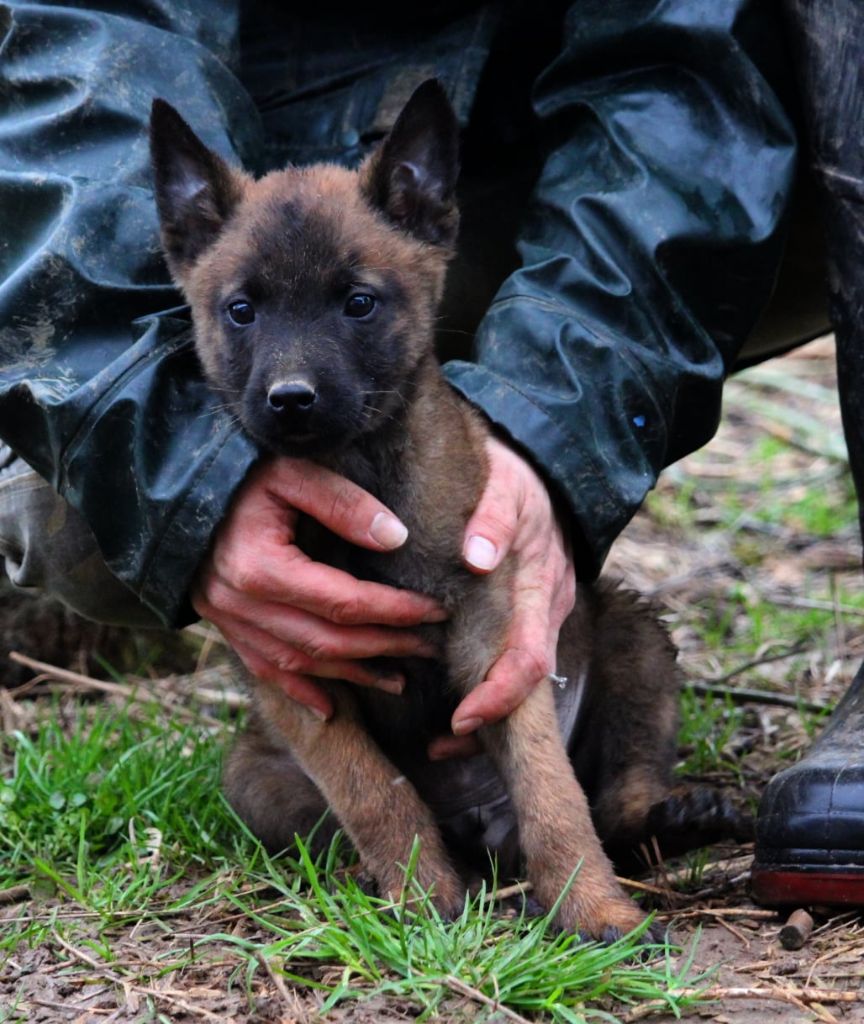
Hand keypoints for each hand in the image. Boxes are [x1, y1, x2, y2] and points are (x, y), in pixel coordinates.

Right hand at [192, 456, 445, 719]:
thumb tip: (396, 539)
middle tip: (429, 647)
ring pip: (300, 664)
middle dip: (384, 646)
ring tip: (399, 680)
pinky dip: (300, 692)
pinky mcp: (224, 627)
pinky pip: (266, 671)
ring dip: (352, 676)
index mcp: (261, 567)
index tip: (435, 611)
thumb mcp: (293, 471)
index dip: (394, 611)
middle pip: (327, 641)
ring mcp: (229, 622)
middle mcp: (241, 605)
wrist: (181, 491)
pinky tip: (331, 708)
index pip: (344, 602)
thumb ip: (344, 503)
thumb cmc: (243, 475)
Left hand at [427, 435, 574, 759]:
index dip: (499, 695)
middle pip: (530, 684)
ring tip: (442, 740)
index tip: (463, 719)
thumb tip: (476, 559)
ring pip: (523, 678)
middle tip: (445, 741)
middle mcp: (546, 611)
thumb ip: (493, 517)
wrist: (554, 470)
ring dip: (490, 712)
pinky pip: (516, 660)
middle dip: (493, 719)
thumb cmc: (520, 478)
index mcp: (539, 587)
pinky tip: (457, 708)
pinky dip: (491, 689)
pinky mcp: (532, 614)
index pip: (529, 658)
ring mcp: (542, 615)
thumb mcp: (506, 483)